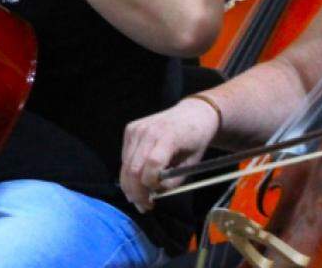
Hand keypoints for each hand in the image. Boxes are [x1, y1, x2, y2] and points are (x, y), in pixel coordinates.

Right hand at [119, 97, 219, 211]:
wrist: (192, 114)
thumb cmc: (196, 140)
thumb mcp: (192, 163)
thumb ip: (174, 179)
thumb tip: (155, 193)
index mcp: (168, 137)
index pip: (152, 163)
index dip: (151, 184)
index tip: (155, 199)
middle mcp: (147, 131)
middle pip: (133, 167)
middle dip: (136, 191)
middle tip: (143, 207)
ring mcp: (136, 129)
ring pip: (125, 164)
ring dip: (129, 185)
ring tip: (138, 199)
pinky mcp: (130, 129)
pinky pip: (125, 156)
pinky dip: (129, 171)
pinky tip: (137, 180)